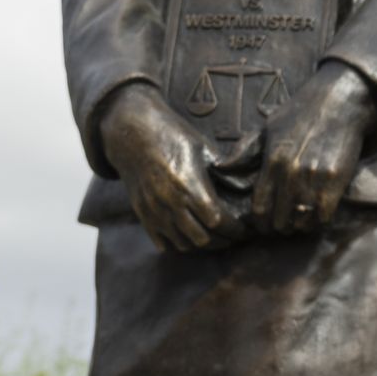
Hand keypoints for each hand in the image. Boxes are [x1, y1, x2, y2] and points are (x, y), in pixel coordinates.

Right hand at [98, 83, 238, 251]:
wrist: (132, 131)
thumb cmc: (171, 134)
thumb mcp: (202, 147)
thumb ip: (220, 171)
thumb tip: (242, 186)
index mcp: (189, 185)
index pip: (218, 221)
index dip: (235, 229)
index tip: (245, 229)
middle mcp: (171, 203)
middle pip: (202, 238)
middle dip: (222, 240)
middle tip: (233, 236)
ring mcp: (154, 211)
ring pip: (183, 244)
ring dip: (201, 244)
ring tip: (214, 237)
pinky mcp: (142, 213)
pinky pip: (162, 242)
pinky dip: (178, 243)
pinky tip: (189, 236)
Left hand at [251, 62, 376, 235]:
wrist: (340, 100)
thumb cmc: (301, 112)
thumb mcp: (268, 127)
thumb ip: (246, 150)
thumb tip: (220, 168)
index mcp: (272, 161)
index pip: (260, 207)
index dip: (261, 223)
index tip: (264, 227)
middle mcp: (290, 172)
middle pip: (280, 218)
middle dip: (280, 226)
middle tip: (284, 226)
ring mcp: (314, 177)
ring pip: (302, 220)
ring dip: (301, 226)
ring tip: (301, 223)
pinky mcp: (336, 179)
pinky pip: (325, 214)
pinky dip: (320, 220)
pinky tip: (318, 215)